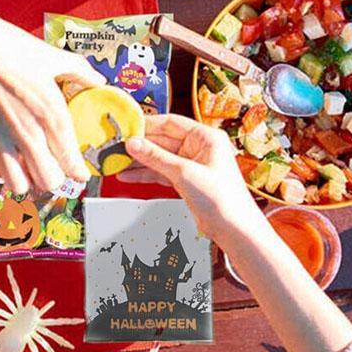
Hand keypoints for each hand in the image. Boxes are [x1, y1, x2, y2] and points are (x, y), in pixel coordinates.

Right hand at [0, 0, 104, 193]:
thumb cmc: (7, 46)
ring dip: (22, 180)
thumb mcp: (51, 56)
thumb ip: (79, 71)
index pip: (71, 161)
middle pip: (48, 182)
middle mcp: (27, 132)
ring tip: (22, 167)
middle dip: (52, 179)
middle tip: (48, 167)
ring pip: (17, 186)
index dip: (78, 172)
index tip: (77, 172)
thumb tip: (99, 80)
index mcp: (50, 113)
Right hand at [120, 114, 265, 240]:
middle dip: (140, 145)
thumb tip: (134, 144)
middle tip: (118, 146)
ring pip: (159, 158)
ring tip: (118, 161)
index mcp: (206, 137)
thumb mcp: (184, 173)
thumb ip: (156, 157)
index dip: (148, 125)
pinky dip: (145, 174)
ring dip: (139, 161)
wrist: (233, 228)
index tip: (128, 127)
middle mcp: (199, 148)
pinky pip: (161, 172)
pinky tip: (129, 175)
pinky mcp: (186, 181)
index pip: (171, 122)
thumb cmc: (223, 199)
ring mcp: (192, 165)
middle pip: (163, 140)